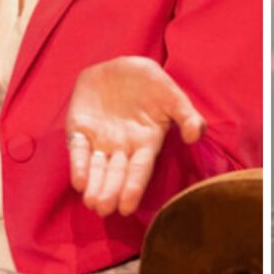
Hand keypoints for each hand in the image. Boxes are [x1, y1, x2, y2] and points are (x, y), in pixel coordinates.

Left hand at [66, 56, 204, 217]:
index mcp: (145, 143)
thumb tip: (196, 136)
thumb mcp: (173, 96)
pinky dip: (78, 164)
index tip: (127, 206)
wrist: (122, 65)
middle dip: (110, 192)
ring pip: (96, 167)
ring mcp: (100, 140)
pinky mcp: (80, 128)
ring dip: (94, 184)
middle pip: (116, 174)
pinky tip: (78, 179)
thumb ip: (186, 115)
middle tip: (105, 209)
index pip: (139, 169)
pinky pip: (78, 149)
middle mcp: (121, 147)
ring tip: (92, 202)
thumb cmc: (152, 83)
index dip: (133, 187)